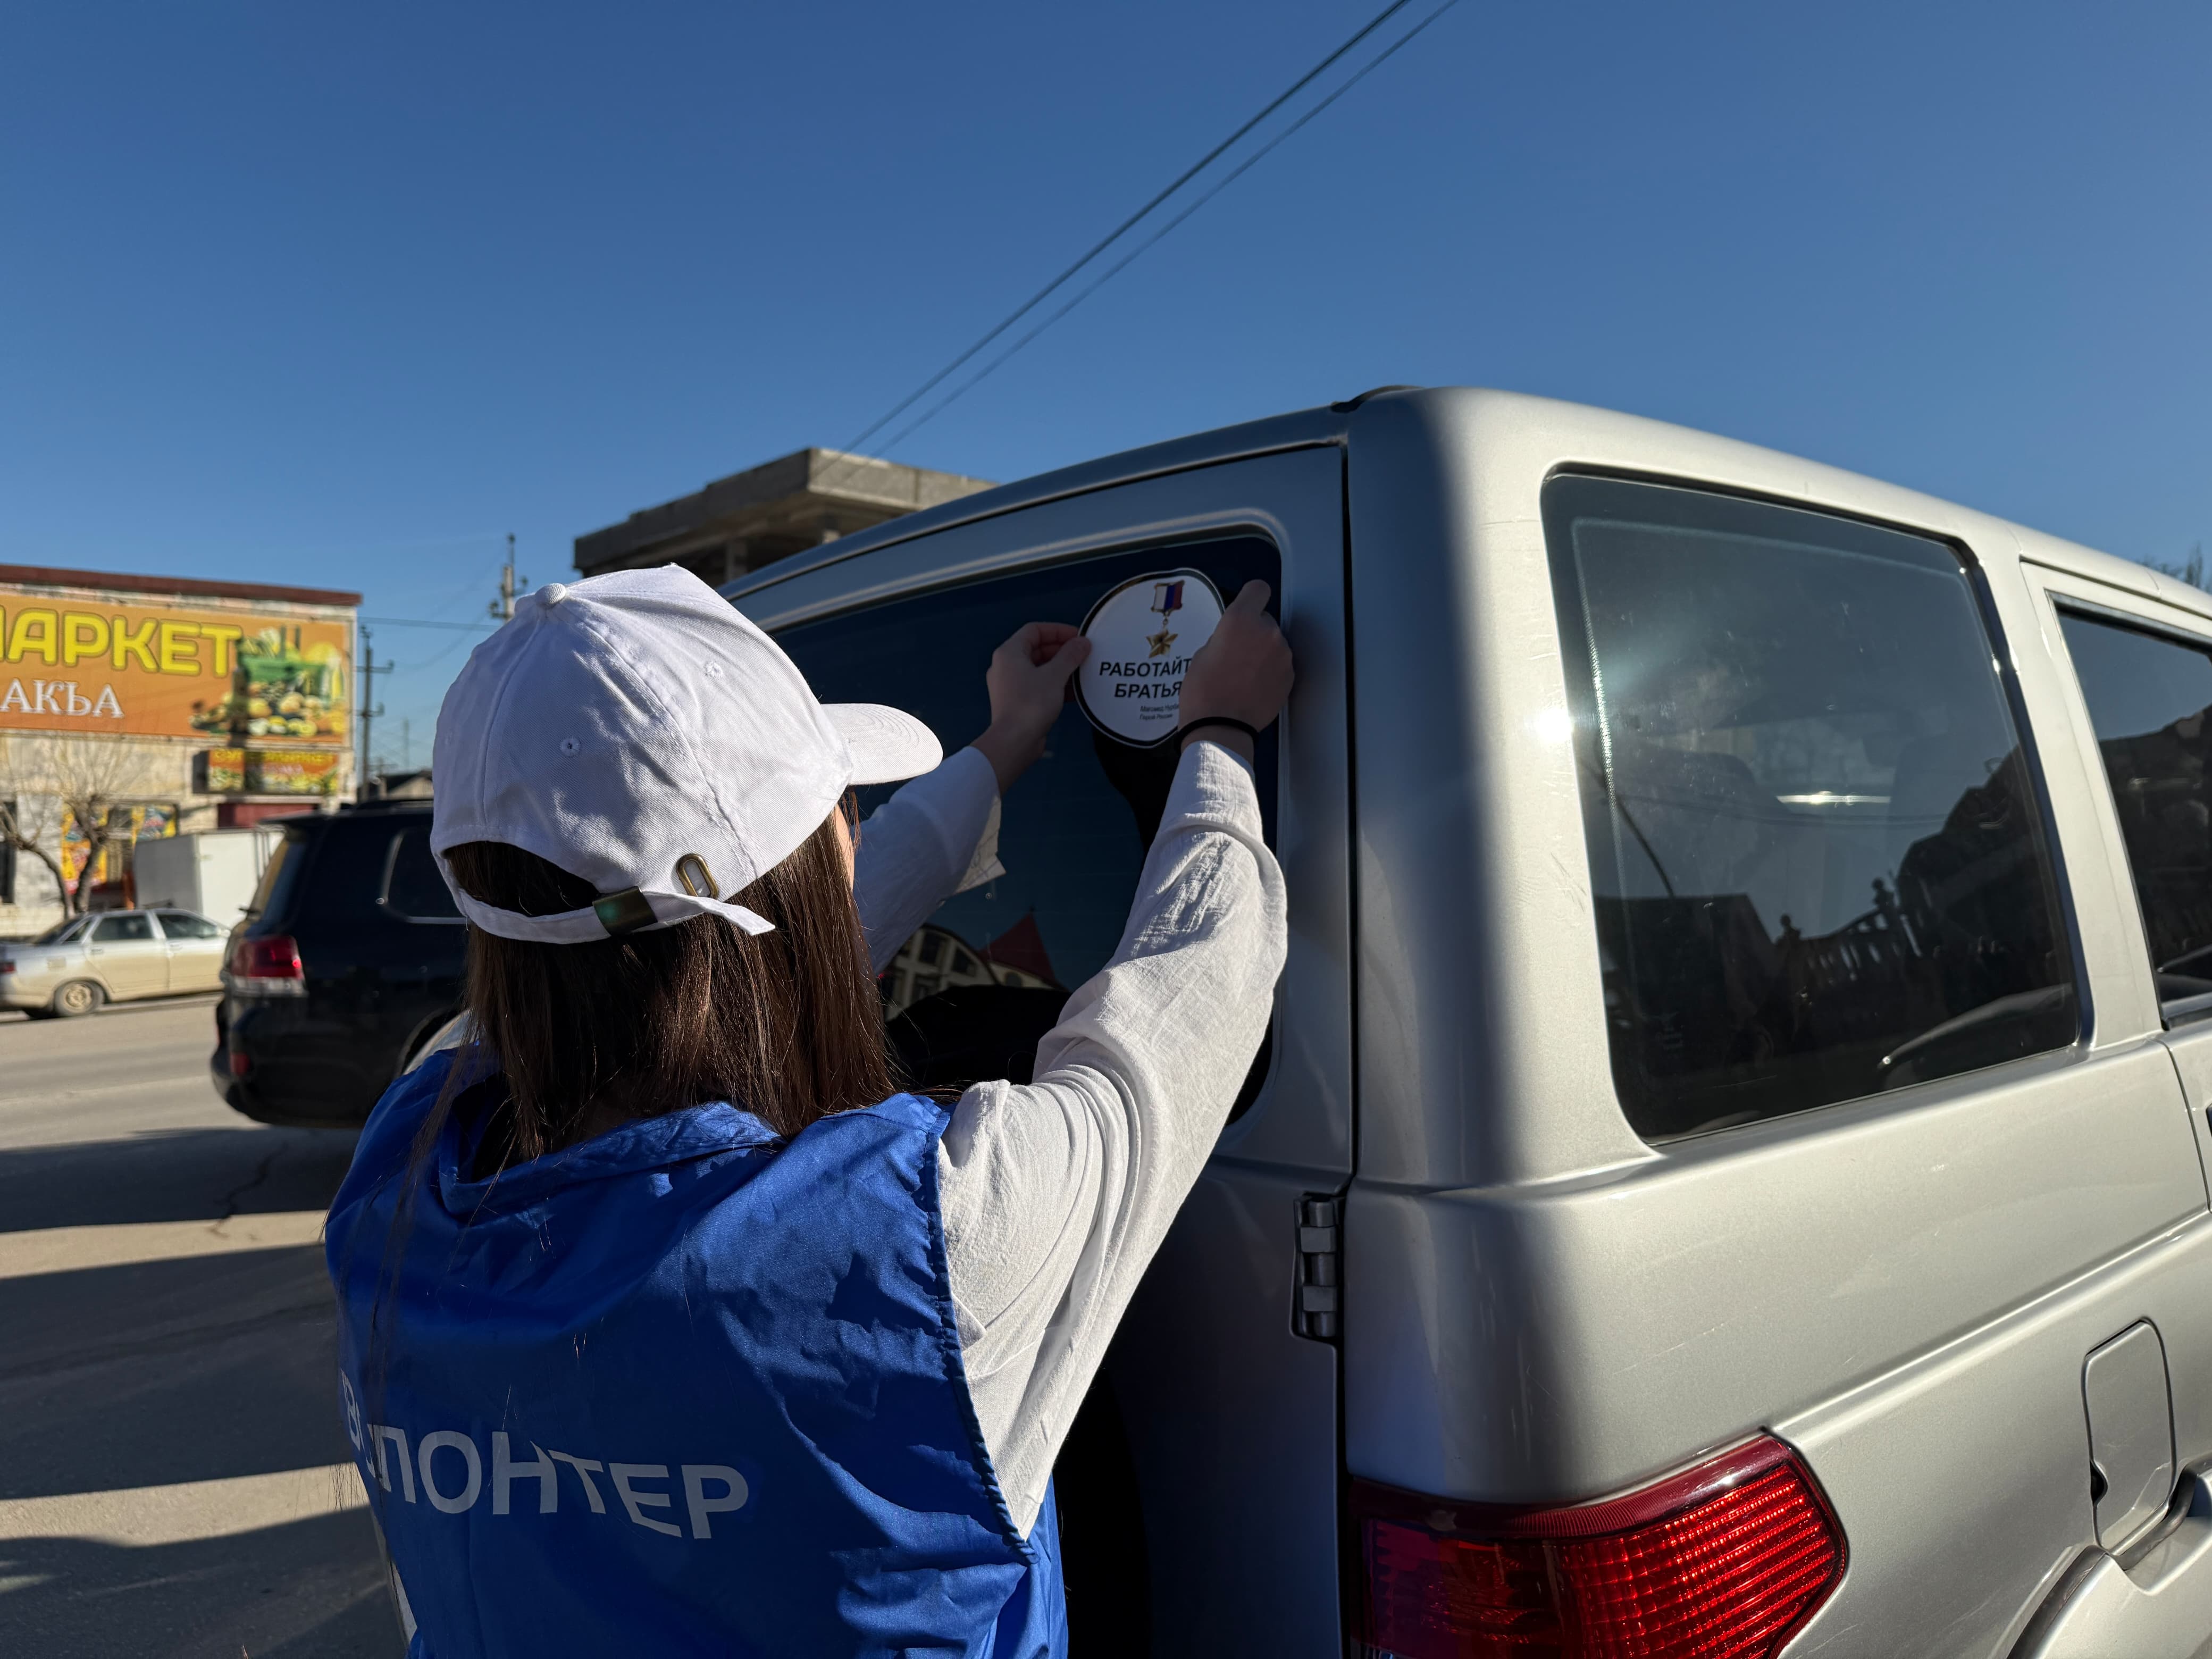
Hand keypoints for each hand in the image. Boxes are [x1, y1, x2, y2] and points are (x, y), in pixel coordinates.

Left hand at [970, 621, 1090, 792]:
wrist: (1013, 742)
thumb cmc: (1031, 703)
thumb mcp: (1054, 676)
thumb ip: (1070, 656)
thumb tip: (1083, 642)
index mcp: (1009, 653)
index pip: (1034, 630)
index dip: (1058, 630)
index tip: (1079, 637)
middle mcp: (1006, 666)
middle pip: (1037, 649)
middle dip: (1062, 650)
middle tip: (1084, 654)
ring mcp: (1010, 685)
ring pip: (1039, 669)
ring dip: (1061, 668)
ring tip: (1083, 671)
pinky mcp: (1017, 702)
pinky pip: (1038, 686)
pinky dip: (1055, 684)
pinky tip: (1075, 691)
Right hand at [1176, 580, 1292, 764]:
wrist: (1220, 727)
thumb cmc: (1203, 691)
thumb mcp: (1203, 653)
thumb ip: (1224, 637)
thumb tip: (1234, 636)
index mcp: (1240, 620)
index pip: (1258, 589)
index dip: (1252, 596)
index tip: (1247, 606)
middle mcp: (1267, 632)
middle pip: (1266, 619)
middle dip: (1254, 631)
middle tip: (1237, 652)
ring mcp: (1282, 655)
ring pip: (1274, 643)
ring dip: (1263, 652)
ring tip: (1244, 674)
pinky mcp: (1289, 676)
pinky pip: (1280, 664)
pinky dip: (1270, 670)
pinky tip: (1253, 686)